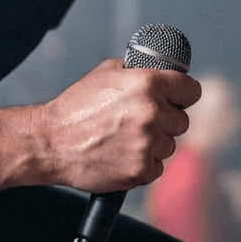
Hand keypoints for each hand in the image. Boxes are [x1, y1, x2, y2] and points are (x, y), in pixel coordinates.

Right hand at [36, 58, 199, 192]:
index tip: (177, 99)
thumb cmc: (76, 106)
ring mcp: (147, 144)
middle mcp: (151, 113)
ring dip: (154, 143)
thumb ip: (140, 72)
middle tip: (140, 121)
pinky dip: (144, 164)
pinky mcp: (140, 171)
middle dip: (165, 120)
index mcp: (147, 84)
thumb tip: (165, 71)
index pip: (191, 90)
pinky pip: (157, 167)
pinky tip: (122, 154)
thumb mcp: (107, 72)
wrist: (49, 142)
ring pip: (170, 145)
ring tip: (124, 138)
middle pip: (182, 120)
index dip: (183, 94)